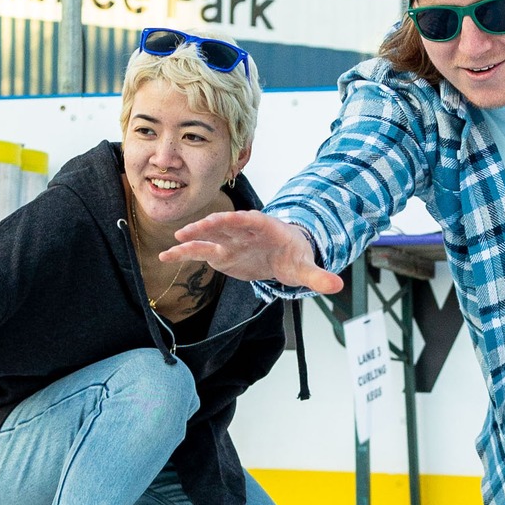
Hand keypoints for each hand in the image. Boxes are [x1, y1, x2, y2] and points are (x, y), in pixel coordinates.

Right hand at [162, 211, 343, 293]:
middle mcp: (244, 229)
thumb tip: (338, 287)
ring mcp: (229, 240)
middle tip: (195, 228)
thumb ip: (318, 277)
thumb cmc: (294, 255)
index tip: (231, 218)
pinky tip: (166, 256)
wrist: (282, 255)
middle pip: (227, 222)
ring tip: (177, 240)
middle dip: (212, 224)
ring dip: (195, 235)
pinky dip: (184, 253)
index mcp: (267, 227)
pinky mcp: (220, 252)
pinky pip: (199, 251)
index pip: (255, 220)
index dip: (244, 219)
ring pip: (210, 234)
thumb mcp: (305, 267)